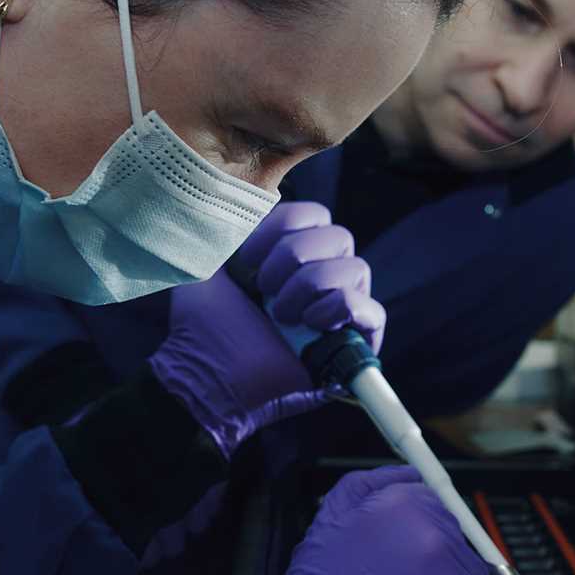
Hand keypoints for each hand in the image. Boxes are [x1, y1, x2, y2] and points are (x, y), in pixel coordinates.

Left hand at [149, 202, 384, 459]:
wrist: (207, 374)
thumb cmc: (203, 326)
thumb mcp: (207, 263)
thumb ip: (226, 228)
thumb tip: (240, 200)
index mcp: (291, 255)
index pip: (313, 214)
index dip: (282, 226)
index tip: (245, 259)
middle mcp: (321, 277)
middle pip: (339, 235)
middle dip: (293, 256)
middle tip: (263, 289)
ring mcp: (339, 311)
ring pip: (356, 268)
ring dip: (310, 286)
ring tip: (281, 316)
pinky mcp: (354, 344)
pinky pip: (371, 310)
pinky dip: (339, 308)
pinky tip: (310, 324)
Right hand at [263, 466, 505, 574]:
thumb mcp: (327, 523)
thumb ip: (371, 485)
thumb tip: (408, 473)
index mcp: (404, 506)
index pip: (435, 501)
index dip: (420, 529)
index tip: (411, 552)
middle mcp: (439, 535)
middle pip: (456, 536)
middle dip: (435, 559)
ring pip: (473, 573)